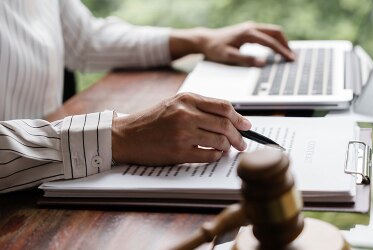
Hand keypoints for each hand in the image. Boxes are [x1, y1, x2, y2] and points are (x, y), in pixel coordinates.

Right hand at [111, 93, 251, 165]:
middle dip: (238, 136)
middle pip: (225, 124)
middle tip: (242, 143)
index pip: (224, 106)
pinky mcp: (179, 152)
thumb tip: (228, 117)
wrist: (126, 135)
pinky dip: (215, 156)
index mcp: (187, 99)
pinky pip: (208, 155)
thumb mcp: (174, 104)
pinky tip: (214, 155)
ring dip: (228, 147)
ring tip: (228, 149)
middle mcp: (186, 114)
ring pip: (220, 141)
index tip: (246, 126)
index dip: (239, 117)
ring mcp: (183, 133)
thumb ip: (198, 106)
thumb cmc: (151, 120)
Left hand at [170, 21, 294, 66]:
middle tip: (292, 57)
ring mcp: (251, 27)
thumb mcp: (229, 57)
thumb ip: (246, 59)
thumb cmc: (215, 49)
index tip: (290, 59)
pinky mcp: (249, 30)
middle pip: (276, 32)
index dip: (282, 51)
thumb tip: (262, 63)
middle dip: (286, 44)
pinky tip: (276, 49)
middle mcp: (251, 27)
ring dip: (281, 41)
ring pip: (272, 31)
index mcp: (248, 33)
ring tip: (287, 54)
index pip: (270, 42)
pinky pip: (267, 33)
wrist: (205, 40)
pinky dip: (275, 40)